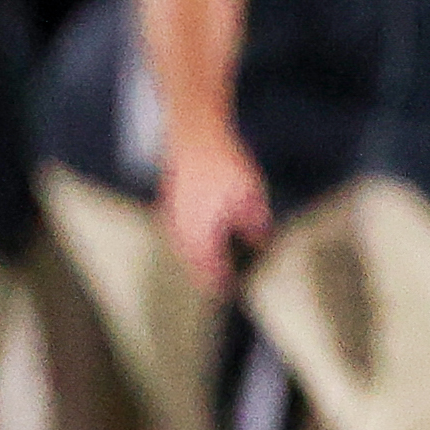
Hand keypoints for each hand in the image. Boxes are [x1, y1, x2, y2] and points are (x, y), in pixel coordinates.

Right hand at [158, 131, 271, 296]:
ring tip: (216, 261)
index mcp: (200, 237)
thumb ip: (255, 226)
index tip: (232, 293)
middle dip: (210, 274)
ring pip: (185, 249)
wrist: (193, 136)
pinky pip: (181, 232)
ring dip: (200, 257)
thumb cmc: (222, 167)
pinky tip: (206, 232)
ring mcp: (171, 218)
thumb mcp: (250, 198)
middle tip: (224, 282)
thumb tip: (260, 244)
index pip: (210, 274)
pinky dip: (193, 239)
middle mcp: (180, 233)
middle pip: (194, 265)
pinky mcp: (169, 204)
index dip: (223, 285)